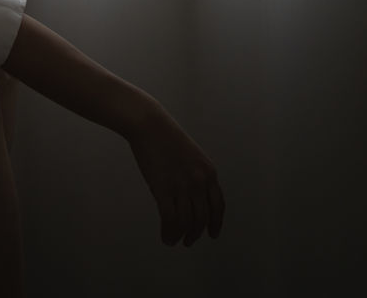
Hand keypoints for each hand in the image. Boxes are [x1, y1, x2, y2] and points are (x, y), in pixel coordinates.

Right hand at [127, 108, 224, 245]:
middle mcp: (200, 182)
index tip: (212, 233)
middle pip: (202, 218)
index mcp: (209, 173)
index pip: (218, 206)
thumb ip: (197, 176)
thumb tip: (193, 198)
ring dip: (182, 236)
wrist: (149, 125)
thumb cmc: (166, 137)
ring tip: (175, 241)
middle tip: (189, 240)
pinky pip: (170, 220)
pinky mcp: (164, 190)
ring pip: (187, 222)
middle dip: (196, 233)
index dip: (216, 223)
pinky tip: (166, 237)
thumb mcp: (192, 156)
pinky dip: (169, 232)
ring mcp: (182, 187)